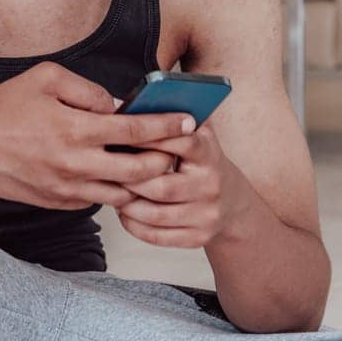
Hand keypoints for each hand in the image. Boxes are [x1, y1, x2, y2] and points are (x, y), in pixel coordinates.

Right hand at [0, 61, 194, 210]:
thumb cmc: (5, 103)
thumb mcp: (47, 77)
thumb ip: (88, 90)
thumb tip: (116, 106)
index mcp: (76, 130)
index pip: (136, 132)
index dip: (168, 127)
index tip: (190, 121)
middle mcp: (75, 164)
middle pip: (139, 172)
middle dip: (165, 160)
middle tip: (177, 150)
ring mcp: (65, 189)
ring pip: (121, 194)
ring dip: (141, 182)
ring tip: (152, 166)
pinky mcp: (55, 203)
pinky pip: (95, 201)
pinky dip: (112, 191)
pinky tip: (117, 176)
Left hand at [112, 124, 250, 247]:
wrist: (232, 202)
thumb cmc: (202, 162)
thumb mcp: (199, 134)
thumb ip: (174, 117)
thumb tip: (131, 103)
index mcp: (209, 153)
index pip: (180, 142)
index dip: (149, 138)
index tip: (122, 135)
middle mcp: (210, 185)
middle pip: (162, 186)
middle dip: (130, 179)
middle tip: (108, 171)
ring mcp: (206, 214)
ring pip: (156, 214)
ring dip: (128, 204)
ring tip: (113, 192)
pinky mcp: (198, 237)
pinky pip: (158, 236)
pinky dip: (135, 225)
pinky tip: (125, 213)